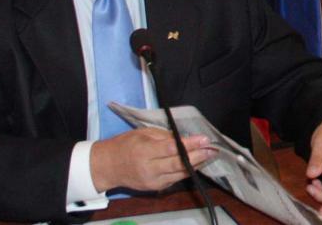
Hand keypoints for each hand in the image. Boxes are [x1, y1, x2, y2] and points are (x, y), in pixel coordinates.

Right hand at [90, 127, 214, 192]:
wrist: (109, 166)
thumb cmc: (124, 145)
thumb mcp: (141, 133)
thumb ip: (163, 136)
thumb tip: (183, 139)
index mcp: (144, 151)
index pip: (171, 148)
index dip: (189, 144)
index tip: (203, 139)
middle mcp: (150, 168)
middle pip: (178, 164)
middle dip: (198, 156)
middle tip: (212, 149)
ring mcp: (154, 181)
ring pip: (180, 174)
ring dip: (196, 164)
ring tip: (209, 155)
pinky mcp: (156, 188)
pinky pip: (175, 179)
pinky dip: (186, 171)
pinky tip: (195, 163)